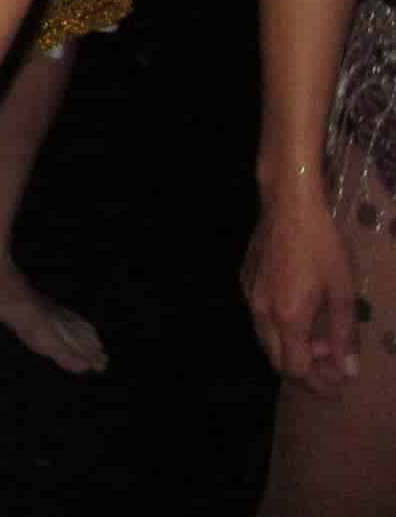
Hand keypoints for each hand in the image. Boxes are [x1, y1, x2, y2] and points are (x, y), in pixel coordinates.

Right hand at [242, 182, 359, 395]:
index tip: (338, 387)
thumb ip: (345, 334)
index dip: (317, 384)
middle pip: (276, 359)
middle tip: (332, 368)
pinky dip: (280, 328)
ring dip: (292, 348)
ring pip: (266, 339)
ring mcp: (249, 295)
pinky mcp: (246, 279)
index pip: (296, 368)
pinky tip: (300, 313)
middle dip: (305, 370)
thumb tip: (348, 370)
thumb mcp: (343, 291)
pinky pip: (259, 316)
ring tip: (320, 340)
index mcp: (288, 317)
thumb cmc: (322, 246)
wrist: (288, 204)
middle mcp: (262, 311)